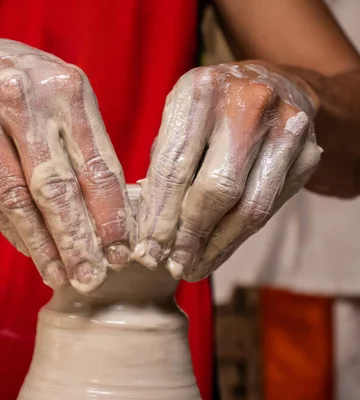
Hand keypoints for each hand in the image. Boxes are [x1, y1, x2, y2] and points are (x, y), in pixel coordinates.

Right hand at [0, 39, 132, 291]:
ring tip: (60, 275)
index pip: (94, 165)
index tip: (120, 254)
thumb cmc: (31, 91)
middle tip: (90, 279)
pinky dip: (9, 227)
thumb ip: (86, 151)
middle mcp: (20, 98)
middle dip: (75, 240)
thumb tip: (111, 220)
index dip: (109, 214)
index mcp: (65, 90)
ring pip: (14, 197)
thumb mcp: (65, 104)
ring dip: (39, 244)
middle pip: (53, 185)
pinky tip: (29, 250)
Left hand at [134, 63, 321, 280]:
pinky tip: (218, 250)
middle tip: (173, 265)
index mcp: (200, 90)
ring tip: (194, 267)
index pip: (174, 166)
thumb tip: (150, 230)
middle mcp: (247, 103)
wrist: (273, 82)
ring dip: (217, 245)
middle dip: (190, 235)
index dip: (160, 215)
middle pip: (216, 189)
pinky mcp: (308, 152)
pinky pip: (270, 207)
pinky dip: (240, 235)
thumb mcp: (179, 119)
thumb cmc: (210, 108)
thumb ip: (163, 165)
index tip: (148, 250)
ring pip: (249, 206)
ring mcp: (285, 127)